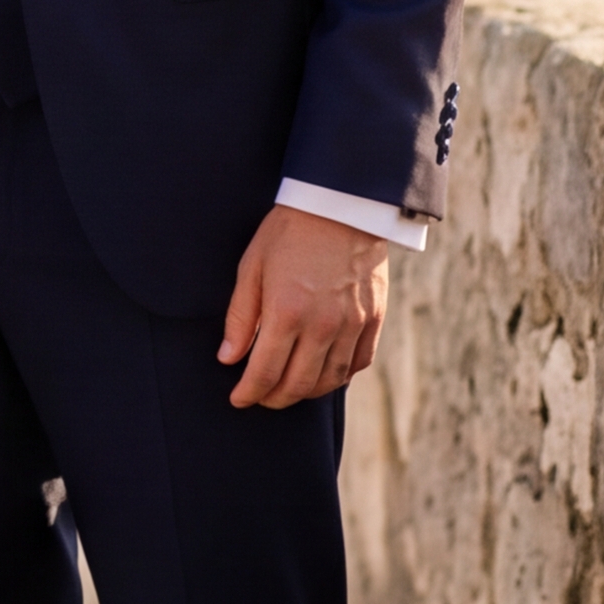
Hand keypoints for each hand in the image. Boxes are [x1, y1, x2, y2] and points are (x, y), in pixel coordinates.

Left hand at [219, 206, 388, 408]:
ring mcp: (352, 324)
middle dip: (274, 398)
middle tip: (261, 397)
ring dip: (306, 392)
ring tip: (289, 388)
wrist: (341, 204)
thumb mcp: (252, 268)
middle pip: (297, 385)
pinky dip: (339, 376)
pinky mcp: (374, 318)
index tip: (239, 399)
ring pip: (330, 380)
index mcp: (286, 313)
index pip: (264, 373)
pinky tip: (323, 373)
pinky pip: (359, 362)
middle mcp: (322, 325)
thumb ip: (239, 318)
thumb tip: (229, 359)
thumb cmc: (289, 233)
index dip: (248, 393)